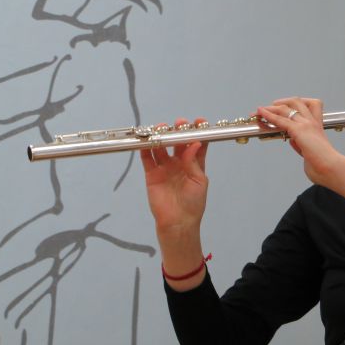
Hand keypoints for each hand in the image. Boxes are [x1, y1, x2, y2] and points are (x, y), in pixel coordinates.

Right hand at [140, 118, 208, 240]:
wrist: (178, 222)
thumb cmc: (193, 203)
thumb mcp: (199, 181)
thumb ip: (194, 162)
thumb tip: (194, 143)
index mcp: (194, 164)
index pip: (196, 145)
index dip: (197, 132)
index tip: (198, 122)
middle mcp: (179, 164)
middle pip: (178, 143)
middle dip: (178, 131)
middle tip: (179, 123)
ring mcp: (165, 168)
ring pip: (161, 148)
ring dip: (161, 137)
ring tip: (161, 128)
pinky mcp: (152, 175)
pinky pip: (147, 159)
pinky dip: (145, 149)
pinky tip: (146, 140)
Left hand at [257, 97, 344, 186]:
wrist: (334, 169)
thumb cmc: (325, 169)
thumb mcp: (310, 156)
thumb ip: (301, 148)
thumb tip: (293, 142)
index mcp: (317, 127)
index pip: (308, 107)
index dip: (293, 107)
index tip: (281, 110)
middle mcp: (312, 122)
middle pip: (297, 102)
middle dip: (281, 103)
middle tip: (269, 107)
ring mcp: (306, 125)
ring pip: (287, 107)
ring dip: (271, 108)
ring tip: (259, 111)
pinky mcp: (299, 130)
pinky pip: (281, 119)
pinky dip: (269, 115)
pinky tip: (260, 113)